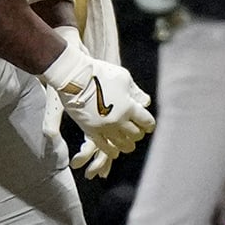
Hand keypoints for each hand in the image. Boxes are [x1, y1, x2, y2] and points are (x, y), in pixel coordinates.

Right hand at [42, 42, 154, 175]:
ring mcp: (104, 128)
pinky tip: (115, 151)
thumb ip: (136, 92)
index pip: (146, 122)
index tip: (148, 125)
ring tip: (127, 140)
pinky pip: (104, 148)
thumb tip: (146, 102)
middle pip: (136, 134)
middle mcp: (118, 120)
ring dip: (128, 144)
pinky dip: (112, 151)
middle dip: (139, 132)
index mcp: (129, 107)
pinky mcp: (91, 131)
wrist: (75, 77)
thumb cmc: (100, 73)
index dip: (149, 124)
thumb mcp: (124, 78)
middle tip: (136, 129)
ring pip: (122, 144)